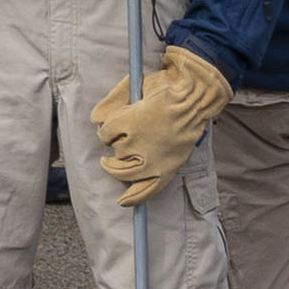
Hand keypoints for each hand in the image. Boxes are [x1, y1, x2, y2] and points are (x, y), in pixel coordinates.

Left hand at [85, 46, 230, 205]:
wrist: (194, 100)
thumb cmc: (166, 90)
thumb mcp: (134, 86)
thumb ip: (112, 101)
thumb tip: (95, 119)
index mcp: (129, 121)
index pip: (105, 133)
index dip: (107, 132)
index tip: (112, 129)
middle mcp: (139, 142)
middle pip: (114, 152)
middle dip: (113, 147)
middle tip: (113, 144)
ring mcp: (153, 158)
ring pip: (124, 170)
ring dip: (116, 168)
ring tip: (110, 165)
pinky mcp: (165, 169)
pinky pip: (145, 189)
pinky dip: (133, 197)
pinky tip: (123, 201)